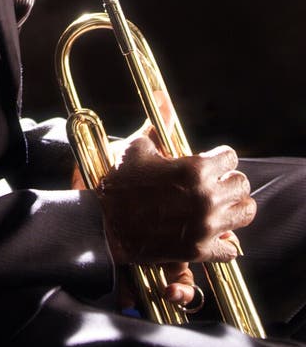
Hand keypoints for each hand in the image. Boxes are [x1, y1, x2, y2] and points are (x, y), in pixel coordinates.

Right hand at [97, 135, 255, 264]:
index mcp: (195, 169)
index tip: (211, 162)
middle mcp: (206, 197)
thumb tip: (161, 96)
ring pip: (244, 213)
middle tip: (215, 183)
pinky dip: (225, 241)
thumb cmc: (117, 182)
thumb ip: (157, 124)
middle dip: (229, 181)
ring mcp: (205, 226)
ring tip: (219, 206)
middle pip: (242, 184)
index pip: (230, 157)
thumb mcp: (136, 148)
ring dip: (234, 207)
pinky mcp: (199, 250)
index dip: (220, 157)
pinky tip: (212, 233)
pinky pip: (231, 249)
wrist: (101, 222)